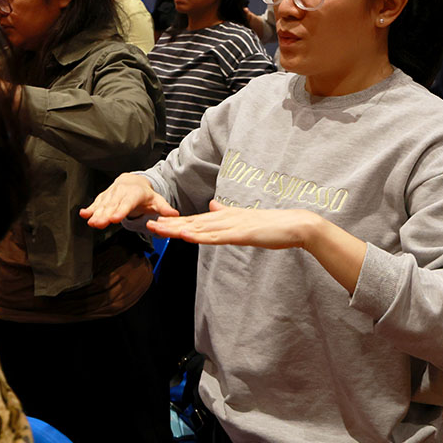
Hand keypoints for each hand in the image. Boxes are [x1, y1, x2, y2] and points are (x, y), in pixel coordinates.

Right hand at [80, 173, 178, 228]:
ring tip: (91, 223)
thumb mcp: (156, 200)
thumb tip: (175, 215)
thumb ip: (164, 208)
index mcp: (134, 194)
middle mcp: (121, 193)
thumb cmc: (144, 194)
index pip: (127, 203)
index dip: (121, 210)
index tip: (115, 219)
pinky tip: (83, 214)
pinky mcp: (103, 197)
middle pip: (112, 205)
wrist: (131, 182)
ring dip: (96, 214)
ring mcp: (111, 195)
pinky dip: (89, 209)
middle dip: (105, 215)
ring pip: (103, 205)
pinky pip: (96, 203)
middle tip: (99, 224)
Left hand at [146, 199, 322, 248]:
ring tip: (159, 229)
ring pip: (199, 228)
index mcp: (224, 216)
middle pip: (191, 222)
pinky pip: (215, 237)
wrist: (294, 225)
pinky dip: (199, 236)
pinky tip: (185, 235)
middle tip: (148, 225)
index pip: (195, 220)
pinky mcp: (239, 234)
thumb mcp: (244, 218)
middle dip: (169, 224)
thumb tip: (213, 205)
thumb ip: (226, 212)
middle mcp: (224, 218)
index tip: (158, 223)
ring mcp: (231, 225)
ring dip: (177, 229)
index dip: (175, 222)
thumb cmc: (271, 225)